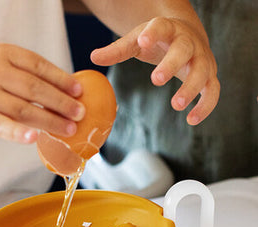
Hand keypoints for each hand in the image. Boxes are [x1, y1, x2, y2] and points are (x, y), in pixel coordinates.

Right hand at [0, 43, 84, 143]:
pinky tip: (34, 138)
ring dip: (49, 121)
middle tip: (79, 114)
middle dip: (61, 103)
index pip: (39, 67)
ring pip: (22, 109)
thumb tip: (62, 90)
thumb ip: (22, 71)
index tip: (79, 92)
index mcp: (2, 53)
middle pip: (35, 89)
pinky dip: (17, 132)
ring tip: (67, 129)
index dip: (62, 80)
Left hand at [91, 17, 218, 124]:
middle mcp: (189, 42)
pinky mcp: (209, 75)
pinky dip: (206, 105)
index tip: (142, 40)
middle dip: (171, 65)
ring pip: (203, 72)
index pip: (161, 27)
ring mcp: (202, 59)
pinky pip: (213, 91)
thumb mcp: (136, 41)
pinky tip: (192, 120)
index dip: (153, 33)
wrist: (185, 35)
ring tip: (176, 105)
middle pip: (184, 50)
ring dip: (191, 88)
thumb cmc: (156, 39)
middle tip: (155, 80)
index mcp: (167, 29)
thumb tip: (93, 57)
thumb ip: (117, 50)